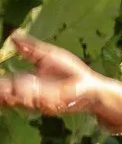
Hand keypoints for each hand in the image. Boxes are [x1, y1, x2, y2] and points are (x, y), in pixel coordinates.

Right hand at [0, 30, 121, 122]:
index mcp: (26, 80)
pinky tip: (33, 96)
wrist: (91, 87)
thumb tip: (13, 36)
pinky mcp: (52, 106)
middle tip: (3, 91)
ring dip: (16, 97)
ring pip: (22, 100)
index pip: (6, 83)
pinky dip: (36, 100)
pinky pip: (39, 104)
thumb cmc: (71, 71)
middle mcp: (30, 93)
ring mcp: (39, 101)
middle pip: (10, 94)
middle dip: (4, 93)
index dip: (1, 85)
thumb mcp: (50, 55)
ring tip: (10, 94)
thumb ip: (32, 49)